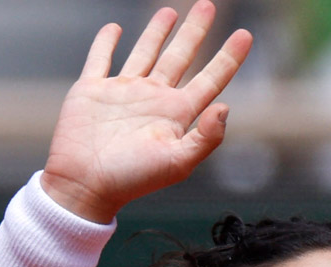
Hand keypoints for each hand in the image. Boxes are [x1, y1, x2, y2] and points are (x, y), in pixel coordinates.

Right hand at [41, 2, 252, 222]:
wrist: (84, 186)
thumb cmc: (132, 179)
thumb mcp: (177, 163)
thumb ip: (205, 138)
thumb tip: (226, 107)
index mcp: (177, 114)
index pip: (210, 79)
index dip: (229, 57)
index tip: (246, 34)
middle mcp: (154, 99)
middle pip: (181, 57)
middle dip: (195, 31)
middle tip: (207, 5)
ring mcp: (123, 92)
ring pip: (146, 52)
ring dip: (157, 32)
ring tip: (170, 11)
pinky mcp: (92, 90)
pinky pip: (101, 59)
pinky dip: (106, 43)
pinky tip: (114, 29)